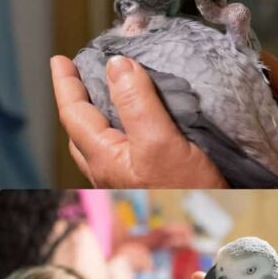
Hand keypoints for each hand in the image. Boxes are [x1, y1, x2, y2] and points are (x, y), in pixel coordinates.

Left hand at [51, 56, 227, 187]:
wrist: (219, 218)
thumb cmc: (185, 190)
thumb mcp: (159, 141)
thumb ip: (136, 103)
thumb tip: (115, 66)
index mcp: (103, 157)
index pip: (73, 113)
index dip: (65, 84)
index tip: (58, 60)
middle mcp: (106, 168)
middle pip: (80, 126)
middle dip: (77, 96)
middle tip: (78, 70)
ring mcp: (122, 176)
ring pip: (98, 137)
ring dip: (96, 111)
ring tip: (102, 88)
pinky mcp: (141, 178)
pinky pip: (118, 144)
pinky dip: (117, 122)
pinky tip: (133, 117)